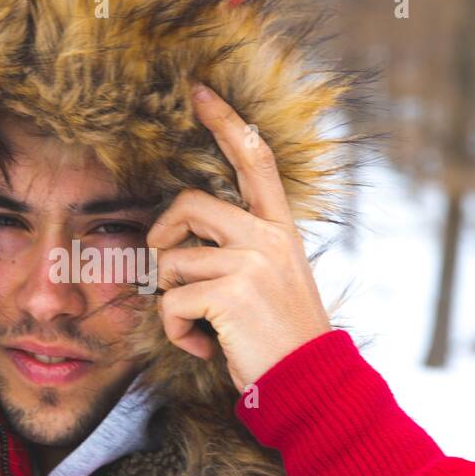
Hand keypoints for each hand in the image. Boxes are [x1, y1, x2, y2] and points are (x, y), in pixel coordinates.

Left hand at [145, 85, 330, 391]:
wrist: (311, 384)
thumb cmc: (282, 338)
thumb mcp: (273, 280)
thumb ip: (241, 250)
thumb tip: (180, 241)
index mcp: (280, 229)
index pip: (255, 160)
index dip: (226, 122)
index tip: (200, 91)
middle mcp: (268, 237)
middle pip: (189, 204)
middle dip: (162, 236)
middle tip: (167, 272)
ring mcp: (251, 262)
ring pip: (171, 261)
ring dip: (172, 301)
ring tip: (200, 326)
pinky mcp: (230, 293)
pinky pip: (170, 301)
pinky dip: (175, 330)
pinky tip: (201, 346)